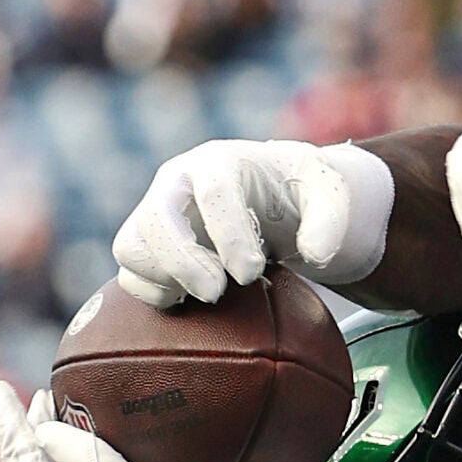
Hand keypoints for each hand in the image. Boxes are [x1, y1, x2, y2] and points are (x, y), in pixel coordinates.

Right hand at [111, 139, 395, 306]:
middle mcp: (177, 183)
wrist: (274, 196)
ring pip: (130, 247)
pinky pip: (129, 275)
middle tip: (217, 294)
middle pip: (154, 219)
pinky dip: (154, 294)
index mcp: (221, 162)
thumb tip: (316, 254)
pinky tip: (191, 299)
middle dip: (183, 262)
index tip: (251, 274)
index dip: (229, 235)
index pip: (213, 193)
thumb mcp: (329, 195)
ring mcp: (156, 213)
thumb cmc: (299, 192)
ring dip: (164, 278)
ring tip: (207, 292)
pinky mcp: (148, 245)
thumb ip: (331, 221)